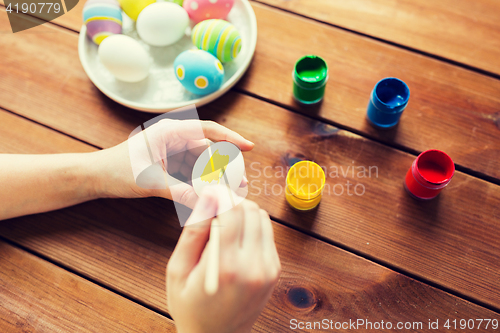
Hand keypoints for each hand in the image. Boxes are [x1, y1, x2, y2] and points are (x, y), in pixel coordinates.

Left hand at [93, 119, 252, 207]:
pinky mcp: (170, 165)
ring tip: (231, 193)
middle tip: (240, 185)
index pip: (208, 130)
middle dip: (224, 168)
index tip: (249, 147)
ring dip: (214, 178)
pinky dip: (201, 184)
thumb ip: (181, 193)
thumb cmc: (116, 171)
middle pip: (208, 151)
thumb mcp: (151, 183)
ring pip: (202, 164)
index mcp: (170, 131)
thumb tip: (208, 205)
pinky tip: (211, 196)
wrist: (94, 178)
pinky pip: (192, 174)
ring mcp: (172, 152)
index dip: (231, 137)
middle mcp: (174, 138)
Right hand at [167, 187, 280, 332]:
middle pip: (250, 209)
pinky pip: (267, 232)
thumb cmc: (189, 306)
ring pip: (261, 217)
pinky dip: (252, 227)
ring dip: (243, 213)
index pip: (233, 211)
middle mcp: (254, 267)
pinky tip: (235, 239)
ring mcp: (268, 269)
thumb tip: (209, 196)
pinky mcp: (275, 271)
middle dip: (231, 201)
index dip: (221, 193)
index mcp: (226, 267)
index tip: (209, 187)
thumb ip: (194, 231)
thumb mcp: (178, 270)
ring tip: (223, 225)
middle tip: (213, 208)